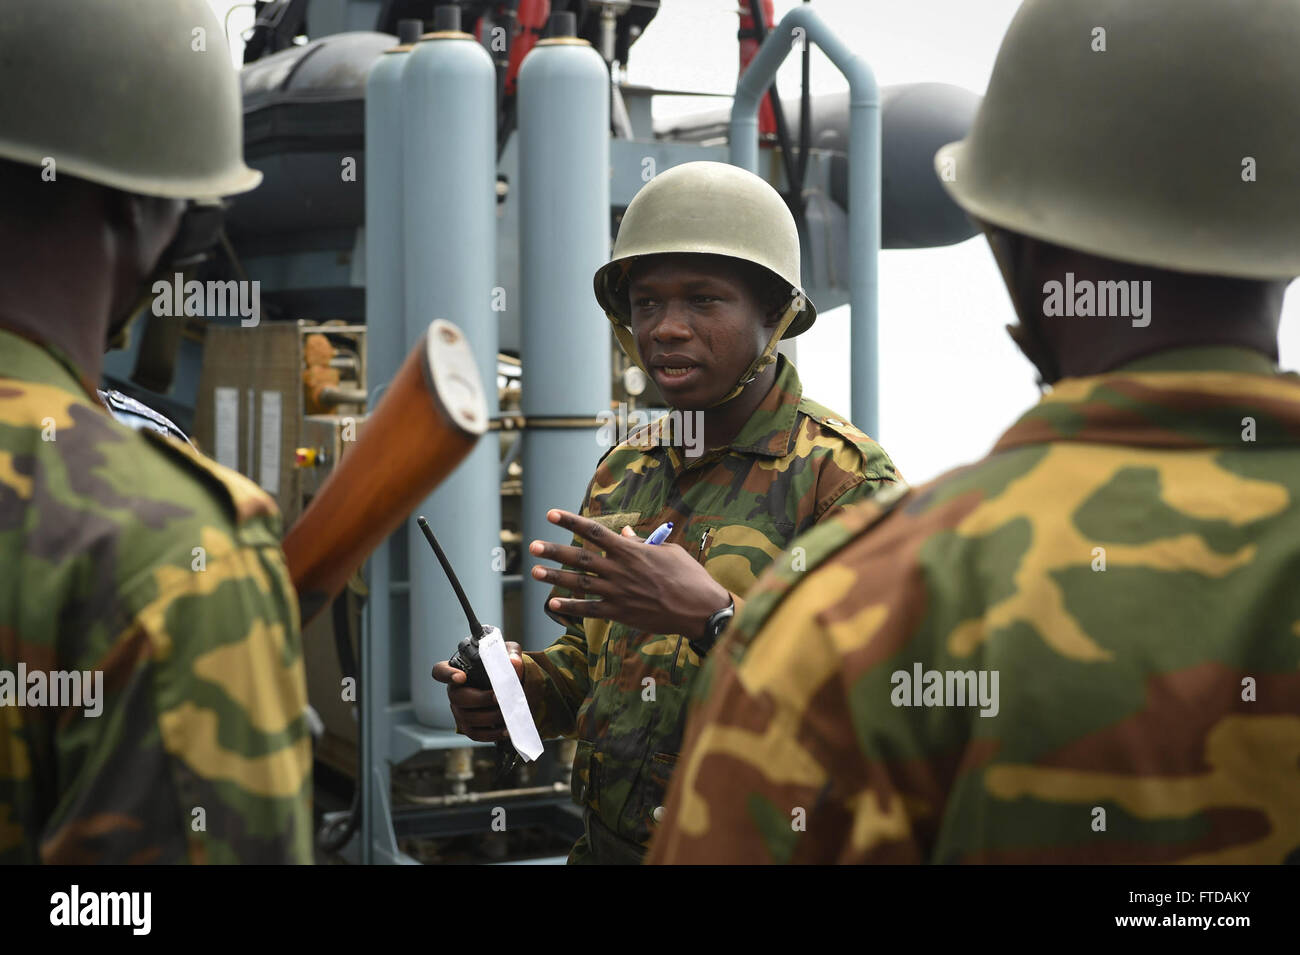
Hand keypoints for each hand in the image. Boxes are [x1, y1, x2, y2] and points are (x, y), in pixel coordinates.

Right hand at [431, 642, 523, 741]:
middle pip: (457, 697)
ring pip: (468, 717)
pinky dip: (492, 734)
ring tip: (508, 713)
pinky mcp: (468, 727)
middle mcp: (454, 691)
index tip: (461, 677)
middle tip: (498, 697)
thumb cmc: (502, 666)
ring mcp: (459, 711)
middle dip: (480, 699)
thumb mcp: (508, 653)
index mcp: (457, 670)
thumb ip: (511, 654)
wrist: (509, 686)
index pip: (440, 671)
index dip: (447, 674)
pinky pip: (476, 733)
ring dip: (490, 717)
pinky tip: (506, 729)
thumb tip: (513, 663)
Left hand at [529, 509, 730, 638]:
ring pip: (580, 583)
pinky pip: (590, 609)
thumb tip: (622, 533)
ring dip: (555, 577)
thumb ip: (641, 543)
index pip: (594, 532)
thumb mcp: (667, 551)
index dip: (571, 522)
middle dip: (554, 551)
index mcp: (630, 550)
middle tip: (533, 546)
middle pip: (580, 557)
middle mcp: (619, 570)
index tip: (551, 514)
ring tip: (535, 571)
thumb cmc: (688, 576)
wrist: (699, 608)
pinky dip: (571, 607)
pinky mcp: (620, 613)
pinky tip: (553, 604)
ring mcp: (618, 593)